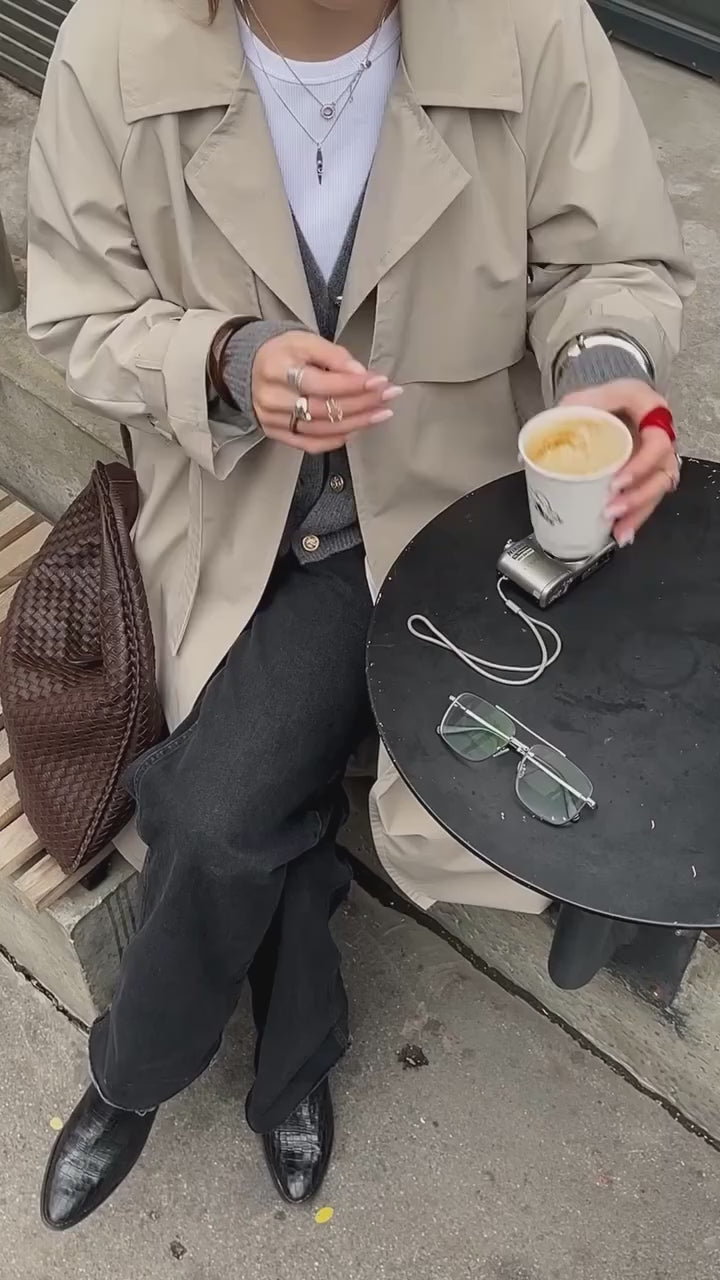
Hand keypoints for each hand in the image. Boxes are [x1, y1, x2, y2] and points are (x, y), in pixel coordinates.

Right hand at [251, 331, 401, 453]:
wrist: (249, 365)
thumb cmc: (282, 351)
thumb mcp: (306, 340)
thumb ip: (334, 355)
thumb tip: (360, 372)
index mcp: (277, 368)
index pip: (321, 383)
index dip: (353, 385)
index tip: (380, 382)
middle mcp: (272, 397)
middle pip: (323, 408)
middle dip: (361, 404)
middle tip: (387, 398)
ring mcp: (273, 419)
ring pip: (320, 429)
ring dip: (355, 424)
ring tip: (380, 414)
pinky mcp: (275, 433)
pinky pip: (309, 444)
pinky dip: (335, 440)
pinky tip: (355, 430)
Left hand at [559, 379, 679, 546]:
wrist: (608, 401)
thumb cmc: (597, 400)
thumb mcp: (578, 401)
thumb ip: (558, 420)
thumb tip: (524, 455)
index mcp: (648, 409)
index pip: (657, 441)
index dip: (641, 465)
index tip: (616, 482)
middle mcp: (660, 434)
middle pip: (662, 471)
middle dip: (638, 496)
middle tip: (611, 510)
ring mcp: (657, 455)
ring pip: (658, 488)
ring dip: (638, 511)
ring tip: (618, 530)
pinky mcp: (650, 472)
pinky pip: (650, 497)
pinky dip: (637, 517)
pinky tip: (622, 532)